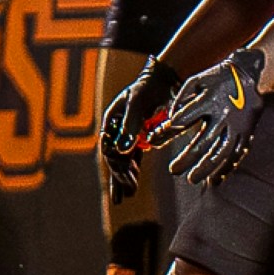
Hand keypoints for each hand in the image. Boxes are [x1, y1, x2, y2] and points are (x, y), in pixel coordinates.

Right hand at [98, 59, 182, 202]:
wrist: (164, 79)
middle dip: (118, 177)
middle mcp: (117, 129)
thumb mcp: (137, 104)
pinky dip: (133, 170)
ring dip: (123, 178)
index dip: (116, 166)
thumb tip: (121, 150)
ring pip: (123, 160)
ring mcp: (128, 134)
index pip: (109, 149)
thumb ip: (130, 126)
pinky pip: (134, 157)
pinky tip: (134, 183)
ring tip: (126, 195)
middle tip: (126, 194)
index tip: (127, 179)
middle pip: (114, 158)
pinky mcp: (141, 136)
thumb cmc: (149, 89)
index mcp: (111, 121)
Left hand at [159, 47, 268, 185]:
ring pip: (222, 151)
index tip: (155, 140)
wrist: (248, 75)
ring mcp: (238, 126)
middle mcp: (225, 115)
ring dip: (207, 167)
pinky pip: (238, 154)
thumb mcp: (196, 81)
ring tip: (191, 179)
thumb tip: (171, 119)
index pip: (187, 117)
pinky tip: (215, 180)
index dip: (171, 128)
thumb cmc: (215, 79)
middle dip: (188, 157)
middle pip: (205, 141)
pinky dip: (227, 167)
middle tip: (173, 171)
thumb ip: (181, 98)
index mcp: (210, 100)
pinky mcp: (247, 133)